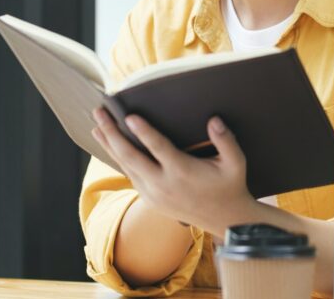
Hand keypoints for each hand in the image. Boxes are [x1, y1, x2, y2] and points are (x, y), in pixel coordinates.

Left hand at [91, 108, 256, 233]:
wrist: (224, 219)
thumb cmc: (230, 186)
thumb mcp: (236, 163)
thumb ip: (226, 140)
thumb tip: (213, 120)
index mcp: (182, 171)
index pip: (158, 148)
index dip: (143, 131)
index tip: (129, 116)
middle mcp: (163, 184)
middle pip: (130, 156)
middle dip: (112, 133)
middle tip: (99, 113)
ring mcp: (154, 193)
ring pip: (125, 166)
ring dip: (109, 145)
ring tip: (97, 126)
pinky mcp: (150, 199)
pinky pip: (130, 176)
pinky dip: (118, 160)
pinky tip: (111, 147)